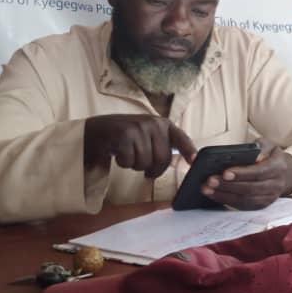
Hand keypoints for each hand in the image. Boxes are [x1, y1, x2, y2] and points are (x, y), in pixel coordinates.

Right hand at [83, 114, 197, 176]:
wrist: (97, 130)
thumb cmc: (126, 136)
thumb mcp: (148, 134)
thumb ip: (164, 143)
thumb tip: (185, 160)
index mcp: (162, 123)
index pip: (180, 137)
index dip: (189, 150)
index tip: (194, 161)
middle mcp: (152, 123)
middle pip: (162, 159)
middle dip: (153, 168)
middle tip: (144, 167)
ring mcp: (138, 128)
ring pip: (145, 163)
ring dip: (136, 165)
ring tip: (129, 154)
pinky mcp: (124, 136)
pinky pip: (130, 162)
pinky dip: (123, 163)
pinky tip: (119, 153)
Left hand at [201, 139, 291, 209]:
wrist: (285, 173)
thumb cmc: (271, 157)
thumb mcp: (270, 145)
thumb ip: (262, 147)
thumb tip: (255, 155)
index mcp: (278, 167)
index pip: (258, 172)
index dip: (241, 173)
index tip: (224, 172)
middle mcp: (276, 185)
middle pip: (250, 188)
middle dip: (228, 186)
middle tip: (209, 181)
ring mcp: (269, 198)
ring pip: (245, 200)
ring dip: (224, 196)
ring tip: (206, 190)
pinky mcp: (262, 205)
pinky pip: (243, 206)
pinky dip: (227, 201)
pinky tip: (214, 195)